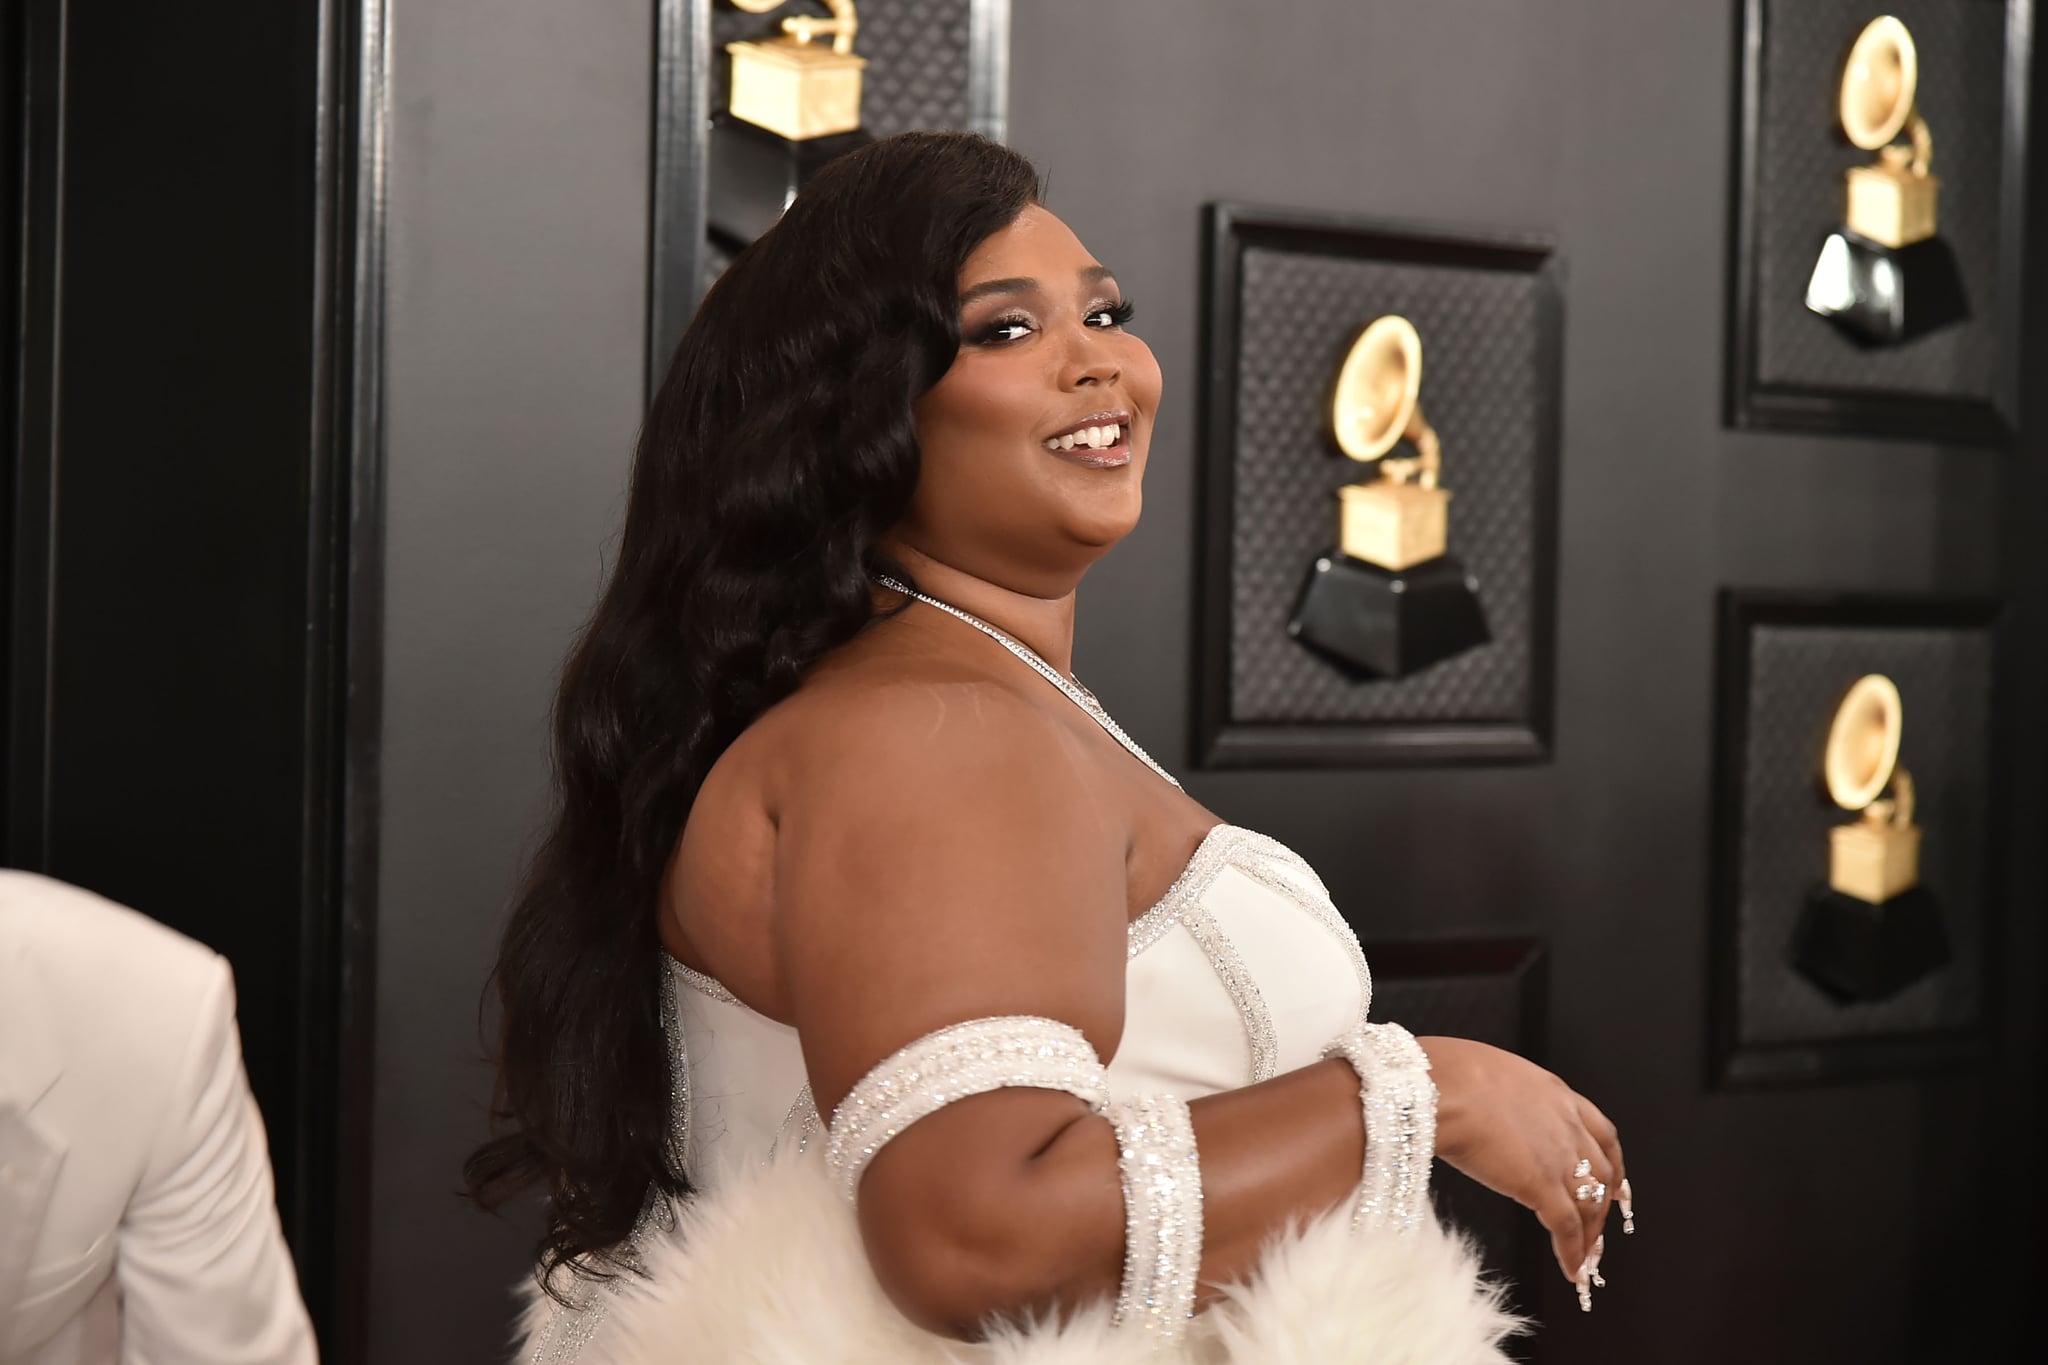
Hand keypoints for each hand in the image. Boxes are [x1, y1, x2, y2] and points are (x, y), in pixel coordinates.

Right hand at [1415, 1036, 1625, 1287]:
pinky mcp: (1541, 1185)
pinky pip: (1567, 1228)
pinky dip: (1573, 1253)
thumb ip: (1502, 1099)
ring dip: (1590, 1237)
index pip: (1602, 1134)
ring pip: (1590, 1205)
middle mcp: (1567, 1124)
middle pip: (1602, 1175)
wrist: (1440, 1086)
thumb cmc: (1445, 1074)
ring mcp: (1558, 1156)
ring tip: (1585, 1260)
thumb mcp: (1488, 1075)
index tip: (1616, 1184)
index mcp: (1555, 1094)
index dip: (1612, 1164)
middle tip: (1598, 1229)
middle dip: (1602, 1207)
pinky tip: (1571, 1271)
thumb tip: (1484, 1113)